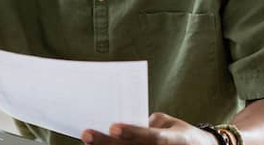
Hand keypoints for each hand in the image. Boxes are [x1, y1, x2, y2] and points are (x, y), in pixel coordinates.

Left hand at [81, 112, 218, 144]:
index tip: (113, 127)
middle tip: (87, 134)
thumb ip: (148, 124)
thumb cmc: (180, 135)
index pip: (151, 137)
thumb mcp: (169, 124)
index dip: (132, 132)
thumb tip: (123, 125)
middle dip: (107, 143)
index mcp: (173, 140)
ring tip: (88, 142)